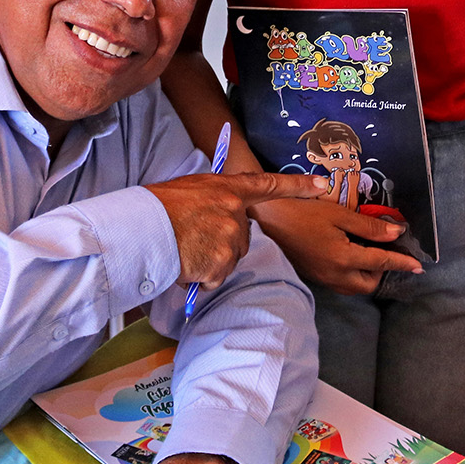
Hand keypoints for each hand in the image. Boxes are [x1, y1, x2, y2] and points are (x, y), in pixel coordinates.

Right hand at [147, 170, 326, 291]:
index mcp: (227, 188)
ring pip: (228, 260)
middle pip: (242, 237)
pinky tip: (183, 263)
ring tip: (182, 250)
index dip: (298, 186)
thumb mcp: (189, 191)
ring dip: (209, 263)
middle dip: (222, 245)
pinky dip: (199, 277)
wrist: (141, 227)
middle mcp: (235, 211)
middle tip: (192, 240)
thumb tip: (214, 219)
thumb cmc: (156, 208)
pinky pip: (214, 278)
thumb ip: (211, 201)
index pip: (269, 185)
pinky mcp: (221, 262)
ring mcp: (230, 238)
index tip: (323, 186)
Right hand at [251, 196, 421, 294]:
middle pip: (368, 283)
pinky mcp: (313, 276)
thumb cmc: (302, 210)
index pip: (381, 263)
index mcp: (344, 258)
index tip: (419, 266)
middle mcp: (335, 275)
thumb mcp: (339, 214)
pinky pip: (340, 283)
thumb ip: (370, 227)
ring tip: (367, 251)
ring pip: (354, 286)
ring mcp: (322, 278)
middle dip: (381, 271)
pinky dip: (351, 274)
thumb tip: (396, 232)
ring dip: (366, 274)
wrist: (264, 219)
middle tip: (385, 250)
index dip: (402, 262)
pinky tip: (348, 255)